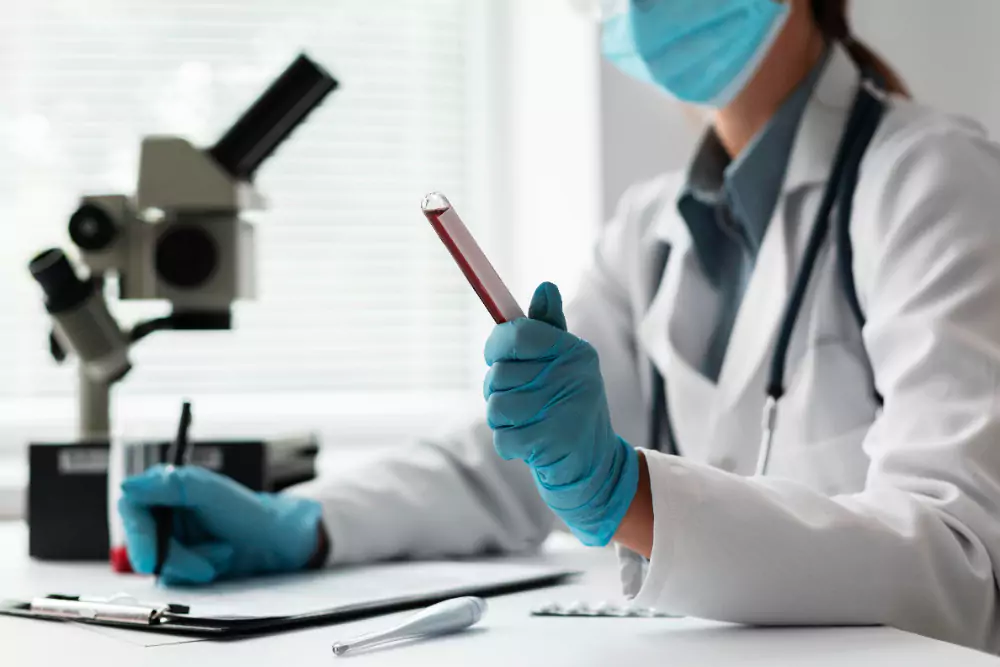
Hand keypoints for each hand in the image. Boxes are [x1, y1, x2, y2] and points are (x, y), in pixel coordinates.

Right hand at [119, 465, 324, 585]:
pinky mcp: (178, 561)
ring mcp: (169, 538)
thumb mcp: (212, 493)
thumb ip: (173, 485)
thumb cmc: (249, 513)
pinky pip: (172, 577)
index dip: (138, 535)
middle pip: (143, 541)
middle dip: (177, 557)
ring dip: (192, 563)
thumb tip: (129, 484)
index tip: (151, 561)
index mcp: (167, 487)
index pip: (132, 506)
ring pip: (157, 562)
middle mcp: (164, 511)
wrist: (276, 542)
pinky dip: (196, 572)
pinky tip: (219, 562)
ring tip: (223, 553)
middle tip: (205, 567)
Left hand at [483, 282, 638, 545]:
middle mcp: (572, 375)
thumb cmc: (569, 404)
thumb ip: (547, 328)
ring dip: (502, 418)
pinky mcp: (552, 442)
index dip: (496, 345)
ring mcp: (563, 409)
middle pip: (499, 373)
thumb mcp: (565, 362)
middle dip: (499, 389)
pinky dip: (510, 444)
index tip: (496, 355)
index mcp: (573, 351)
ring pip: (496, 406)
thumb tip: (545, 286)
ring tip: (526, 421)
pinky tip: (530, 444)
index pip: (516, 334)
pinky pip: (502, 437)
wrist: (595, 465)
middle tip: (519, 398)